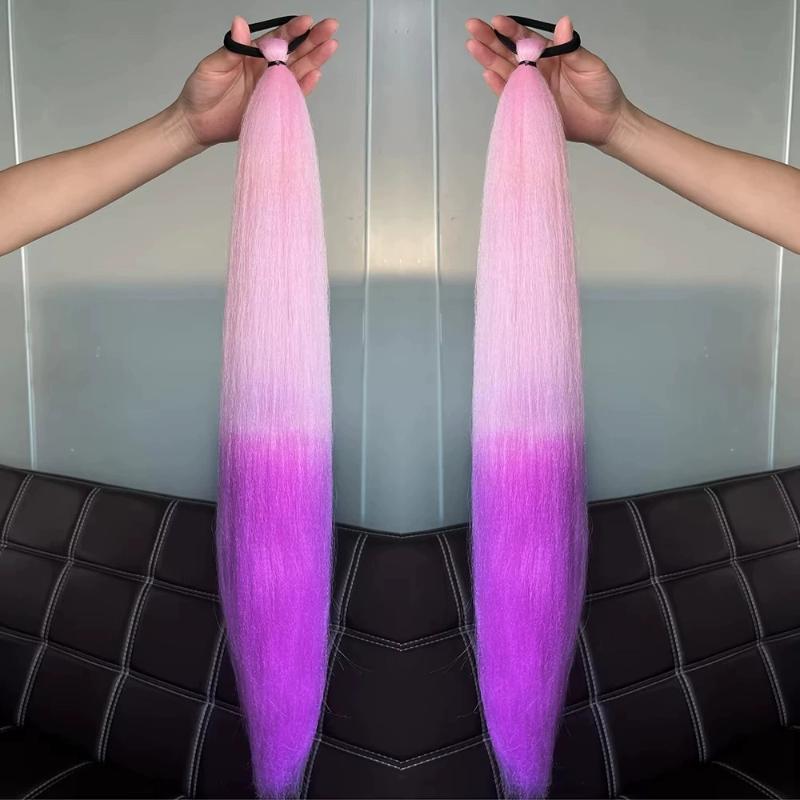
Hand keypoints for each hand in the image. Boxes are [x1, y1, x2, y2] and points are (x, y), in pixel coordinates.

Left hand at [174, 15, 338, 149]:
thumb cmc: (201, 91)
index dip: (293, 30)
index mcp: (253, 54)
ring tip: (331, 46)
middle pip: (294, 52)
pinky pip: (292, 96)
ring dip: (315, 60)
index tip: (307, 21)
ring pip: (298, 71)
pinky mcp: (273, 107)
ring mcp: (271, 88)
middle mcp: (266, 69)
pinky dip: (304, 87)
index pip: (277, 38)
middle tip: (331, 27)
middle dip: (313, 39)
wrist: (197, 123)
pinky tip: (316, 74)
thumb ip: (231, 48)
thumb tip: (240, 24)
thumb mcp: (213, 65)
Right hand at [466, 15, 630, 148]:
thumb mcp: (590, 65)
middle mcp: (538, 69)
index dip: (511, 29)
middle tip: (472, 27)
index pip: (526, 38)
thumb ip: (571, 48)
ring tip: (472, 46)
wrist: (606, 123)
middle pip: (509, 52)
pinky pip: (511, 96)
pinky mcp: (530, 107)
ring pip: (505, 71)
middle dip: (490, 39)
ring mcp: (532, 88)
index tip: (497, 21)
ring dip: (488, 60)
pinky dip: (499, 87)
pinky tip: (487, 74)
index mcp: (551, 54)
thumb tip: (564, 22)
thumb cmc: (602, 90)